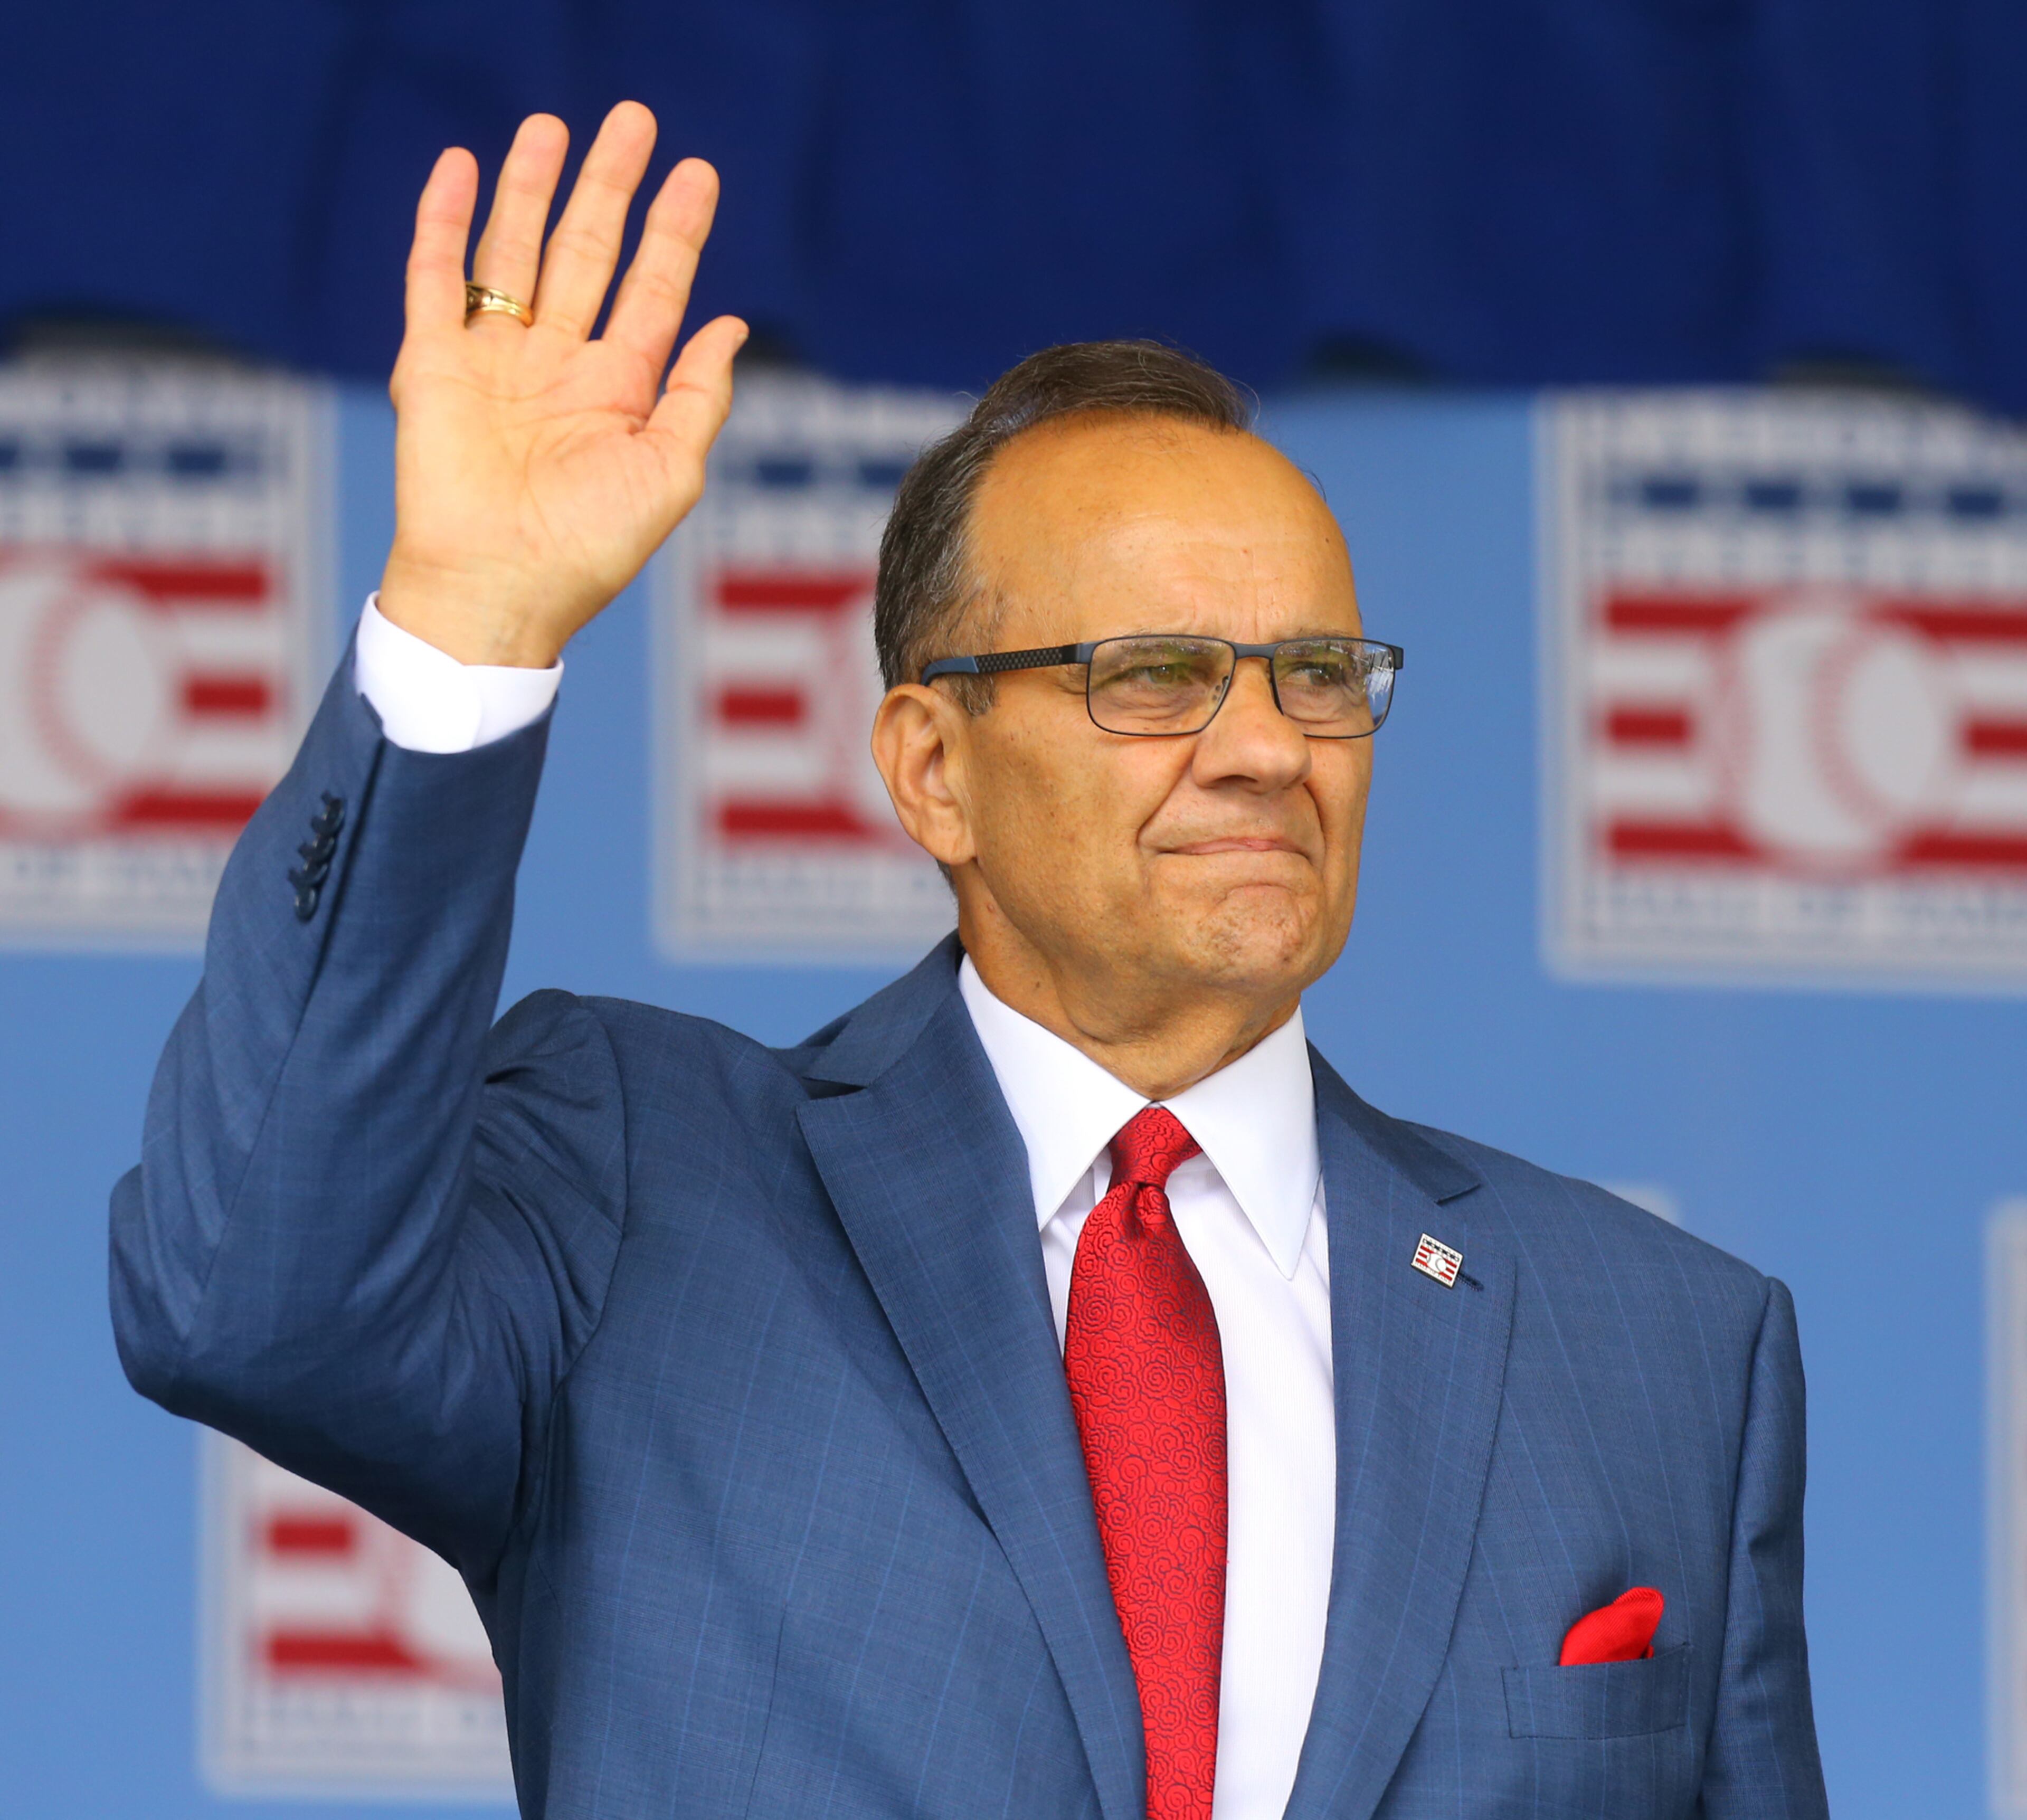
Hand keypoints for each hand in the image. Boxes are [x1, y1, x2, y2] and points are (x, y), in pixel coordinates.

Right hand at [377, 103, 746, 667]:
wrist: (500, 588)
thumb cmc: (589, 550)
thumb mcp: (670, 474)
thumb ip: (700, 398)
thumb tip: (731, 326)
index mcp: (618, 391)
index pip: (652, 290)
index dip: (674, 232)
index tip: (696, 173)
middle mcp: (557, 366)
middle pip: (587, 253)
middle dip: (609, 188)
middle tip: (634, 120)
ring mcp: (495, 361)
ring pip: (515, 251)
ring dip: (533, 189)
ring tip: (554, 126)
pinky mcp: (433, 364)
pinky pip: (436, 278)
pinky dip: (444, 221)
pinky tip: (463, 168)